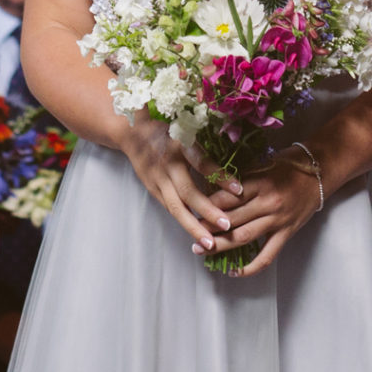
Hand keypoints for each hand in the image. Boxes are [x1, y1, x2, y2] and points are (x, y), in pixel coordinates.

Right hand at [118, 116, 242, 252]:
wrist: (132, 132)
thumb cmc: (167, 128)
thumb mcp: (186, 129)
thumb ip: (204, 146)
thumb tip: (233, 165)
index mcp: (180, 145)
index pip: (202, 163)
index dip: (221, 177)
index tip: (239, 189)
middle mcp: (168, 164)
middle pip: (188, 192)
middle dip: (208, 211)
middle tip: (227, 226)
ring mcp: (157, 179)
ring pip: (176, 207)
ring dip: (194, 226)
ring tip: (210, 243)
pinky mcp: (152, 189)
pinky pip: (170, 208)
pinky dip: (183, 221)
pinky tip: (196, 234)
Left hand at [199, 156, 322, 278]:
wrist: (321, 170)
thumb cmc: (290, 163)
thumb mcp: (263, 163)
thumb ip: (242, 177)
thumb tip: (214, 188)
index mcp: (260, 182)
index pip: (227, 198)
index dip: (207, 206)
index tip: (191, 209)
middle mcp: (267, 203)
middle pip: (231, 219)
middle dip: (208, 227)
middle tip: (190, 233)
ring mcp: (277, 221)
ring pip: (243, 238)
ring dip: (220, 246)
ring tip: (202, 250)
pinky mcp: (286, 234)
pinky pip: (266, 256)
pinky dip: (250, 268)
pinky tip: (234, 271)